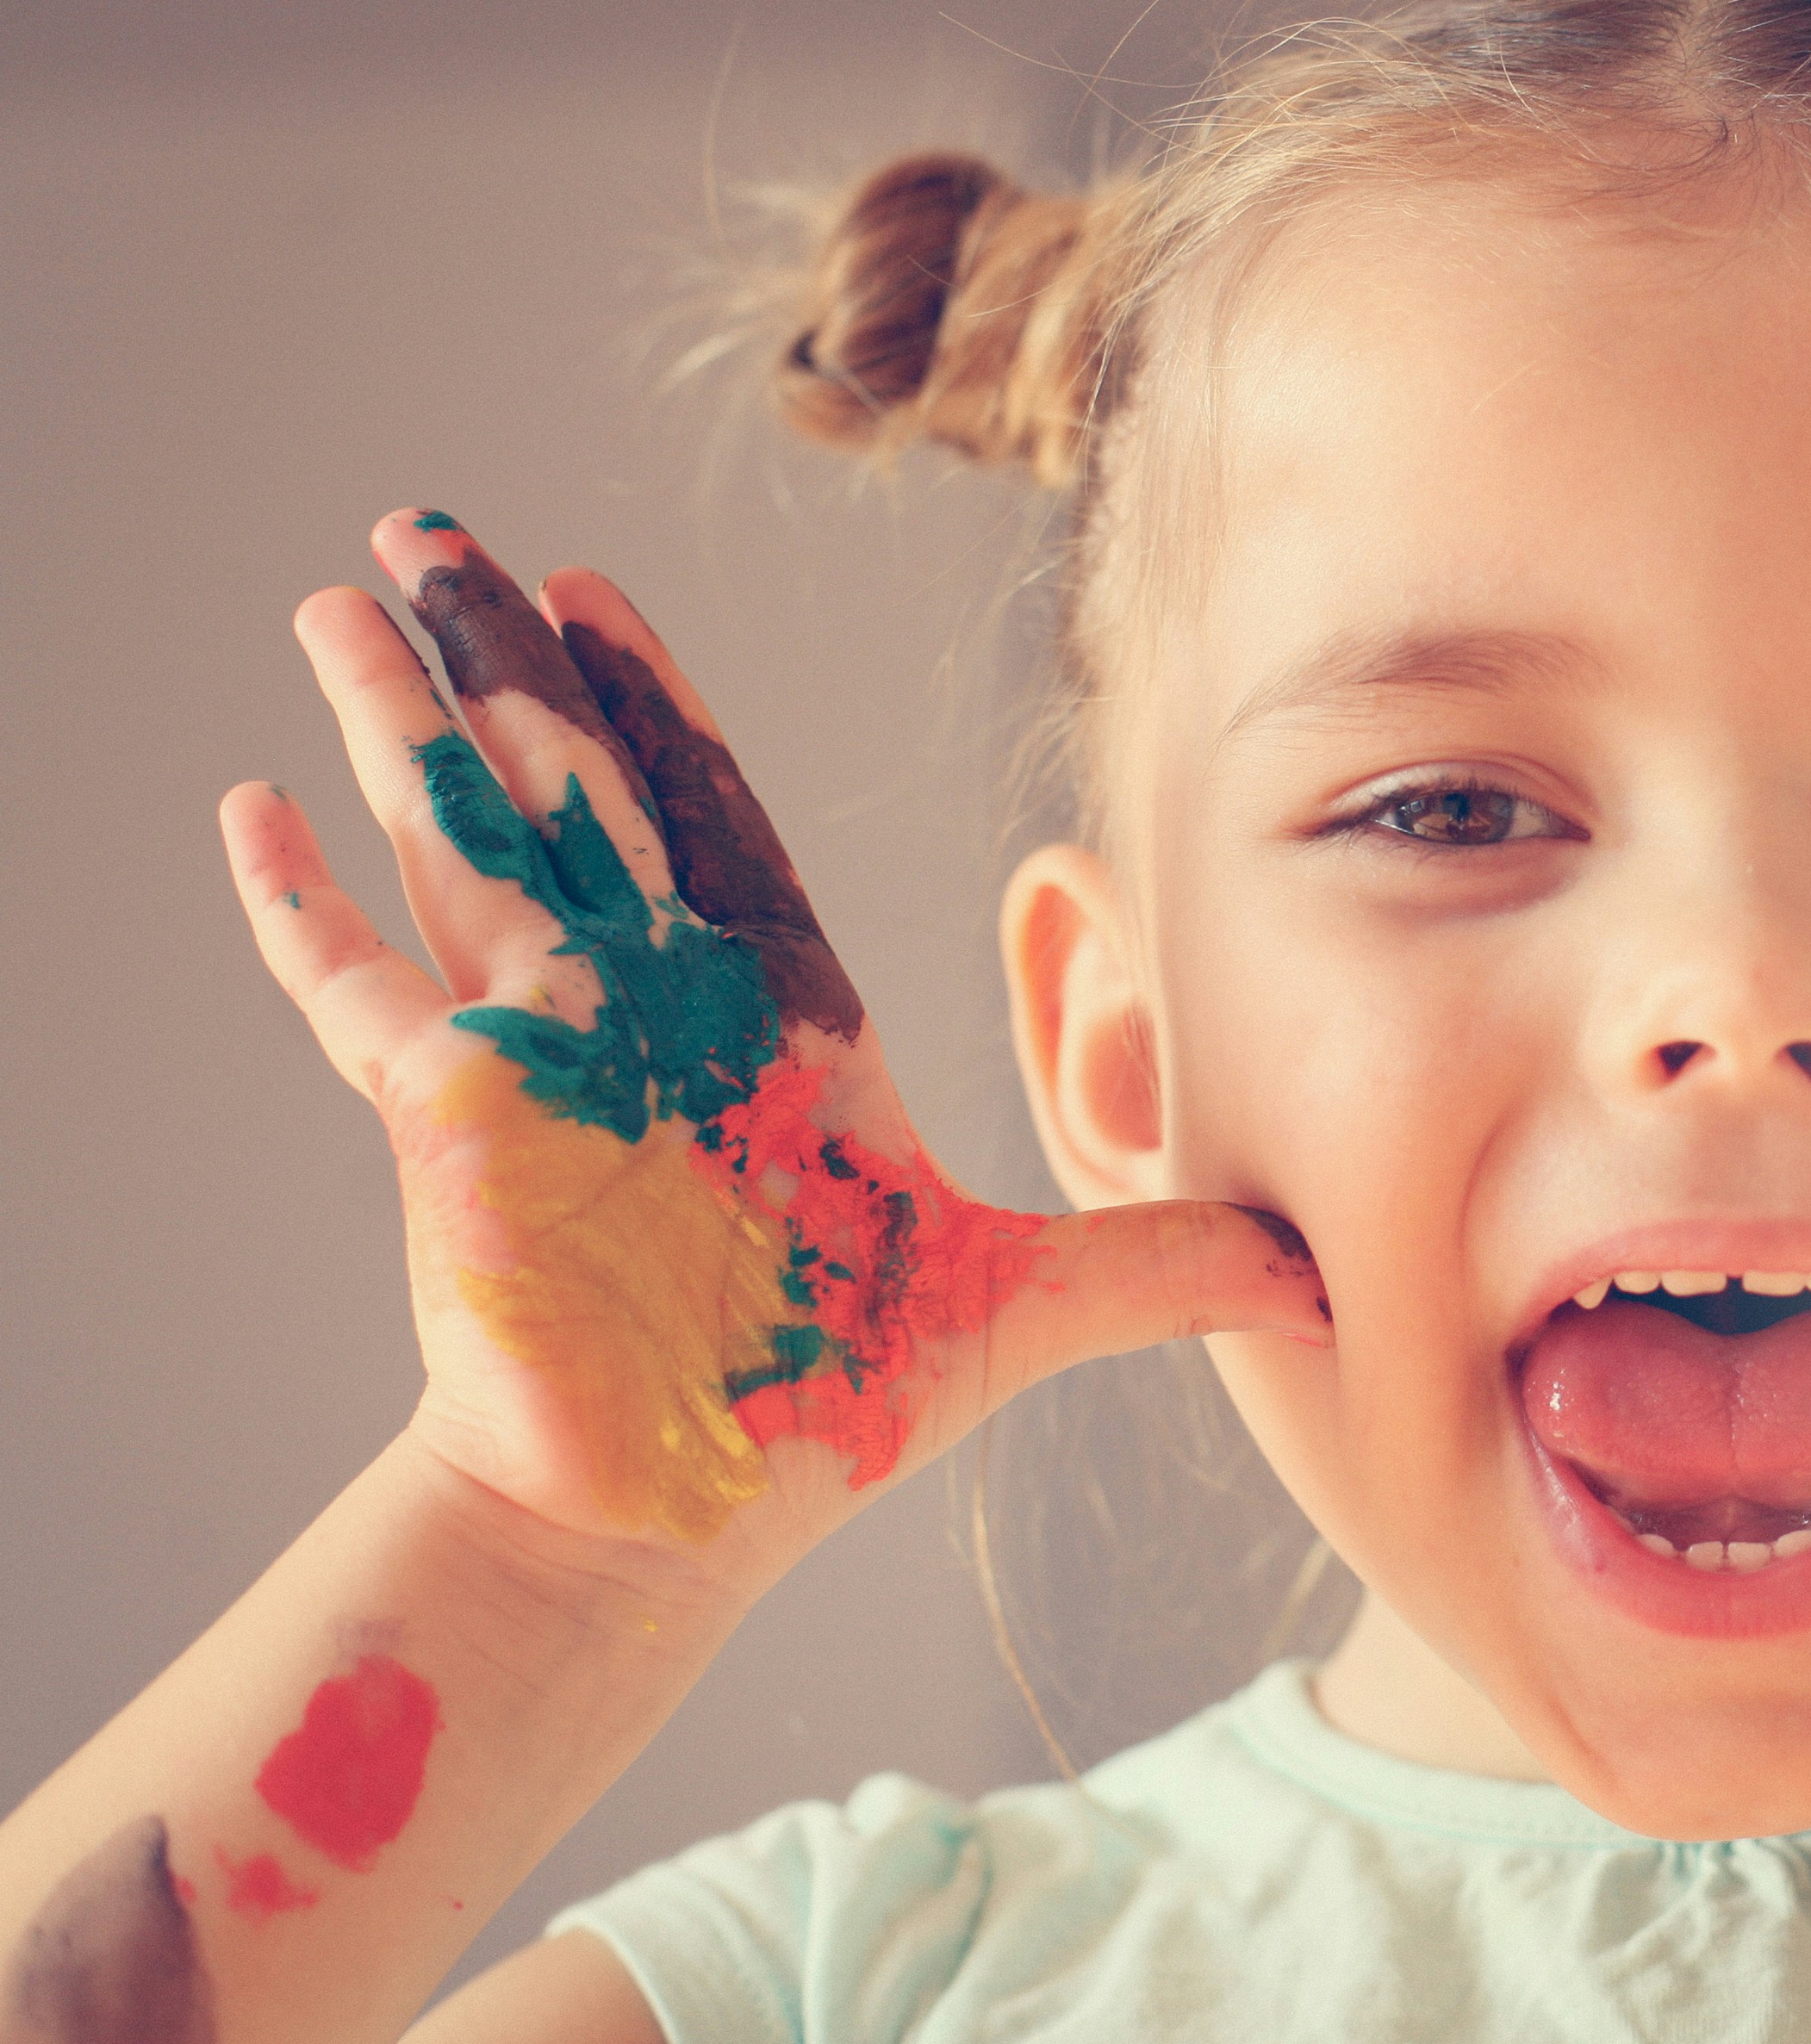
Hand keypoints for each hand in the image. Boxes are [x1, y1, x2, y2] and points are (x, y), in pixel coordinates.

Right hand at [220, 511, 1329, 1586]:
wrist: (683, 1519)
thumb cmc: (826, 1416)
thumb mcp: (1029, 1307)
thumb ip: (1168, 1263)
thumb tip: (1327, 1279)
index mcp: (771, 1022)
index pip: (713, 823)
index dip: (663, 711)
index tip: (603, 594)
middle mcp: (649, 1011)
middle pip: (573, 794)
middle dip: (511, 662)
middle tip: (439, 524)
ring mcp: (543, 1056)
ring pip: (463, 844)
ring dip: (403, 723)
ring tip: (343, 593)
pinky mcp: (456, 1123)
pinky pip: (357, 990)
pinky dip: (301, 907)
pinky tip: (248, 807)